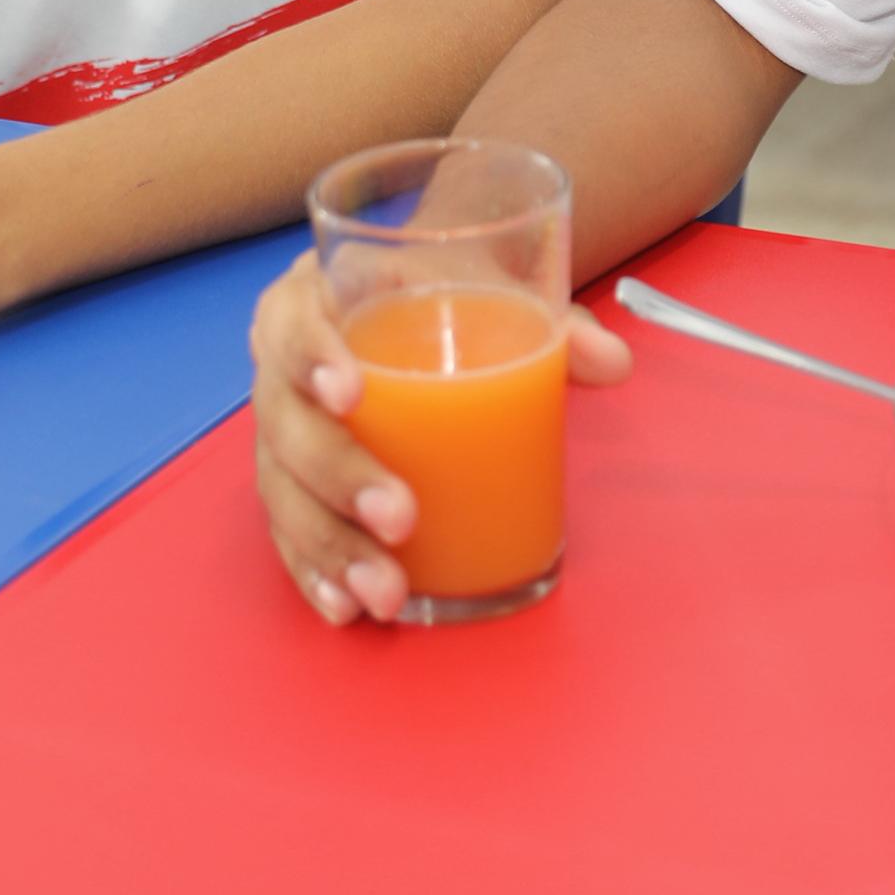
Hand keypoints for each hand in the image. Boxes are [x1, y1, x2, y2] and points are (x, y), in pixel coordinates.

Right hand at [248, 253, 631, 623]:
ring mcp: (283, 433)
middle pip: (286, 425)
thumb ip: (553, 320)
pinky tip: (346, 607)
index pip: (290, 322)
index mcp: (312, 299)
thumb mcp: (485, 288)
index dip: (311, 356)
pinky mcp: (292, 486)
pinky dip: (315, 572)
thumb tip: (614, 362)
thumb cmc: (439, 297)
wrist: (408, 306)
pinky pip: (289, 534)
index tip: (353, 394)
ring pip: (284, 491)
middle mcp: (280, 369)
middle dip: (339, 476)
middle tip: (400, 517)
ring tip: (384, 592)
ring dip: (331, 546)